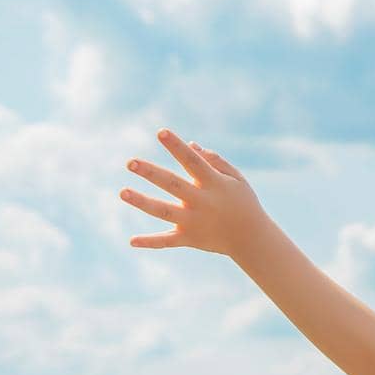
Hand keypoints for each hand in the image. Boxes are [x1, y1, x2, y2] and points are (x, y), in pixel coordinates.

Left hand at [119, 128, 271, 256]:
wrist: (252, 238)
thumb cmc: (243, 202)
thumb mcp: (236, 179)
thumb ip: (215, 161)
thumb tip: (189, 145)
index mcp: (214, 184)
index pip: (193, 161)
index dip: (177, 147)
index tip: (161, 132)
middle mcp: (202, 202)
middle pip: (173, 185)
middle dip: (151, 173)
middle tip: (130, 162)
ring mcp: (194, 222)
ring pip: (165, 212)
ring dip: (143, 202)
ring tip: (122, 192)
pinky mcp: (189, 238)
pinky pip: (167, 241)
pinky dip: (151, 242)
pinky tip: (132, 240)